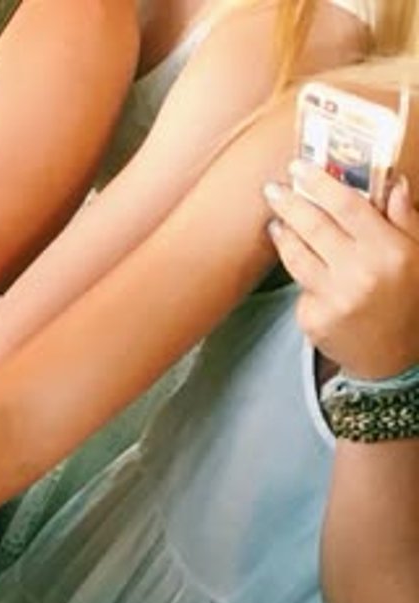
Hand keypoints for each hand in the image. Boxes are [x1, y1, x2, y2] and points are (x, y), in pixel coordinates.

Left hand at [268, 164, 418, 379]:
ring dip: (283, 234)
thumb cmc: (408, 300)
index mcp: (389, 251)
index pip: (349, 207)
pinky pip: (300, 287)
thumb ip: (406, 219)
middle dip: (290, 203)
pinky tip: (300, 264)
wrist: (392, 358)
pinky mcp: (313, 318)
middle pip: (314, 227)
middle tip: (273, 188)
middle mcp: (360, 272)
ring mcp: (333, 297)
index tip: (301, 168)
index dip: (321, 184)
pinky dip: (300, 273)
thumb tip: (395, 183)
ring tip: (277, 221)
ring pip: (297, 255)